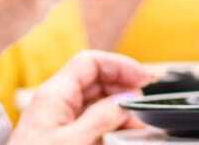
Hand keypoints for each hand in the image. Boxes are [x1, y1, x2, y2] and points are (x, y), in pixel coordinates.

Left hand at [9, 51, 154, 144]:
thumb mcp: (74, 141)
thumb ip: (102, 118)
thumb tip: (126, 100)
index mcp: (54, 94)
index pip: (90, 62)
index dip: (120, 65)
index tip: (144, 79)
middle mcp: (54, 101)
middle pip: (94, 80)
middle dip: (121, 88)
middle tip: (144, 104)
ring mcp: (55, 119)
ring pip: (92, 101)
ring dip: (117, 107)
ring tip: (137, 123)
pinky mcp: (57, 135)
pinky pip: (86, 119)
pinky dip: (106, 123)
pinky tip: (119, 133)